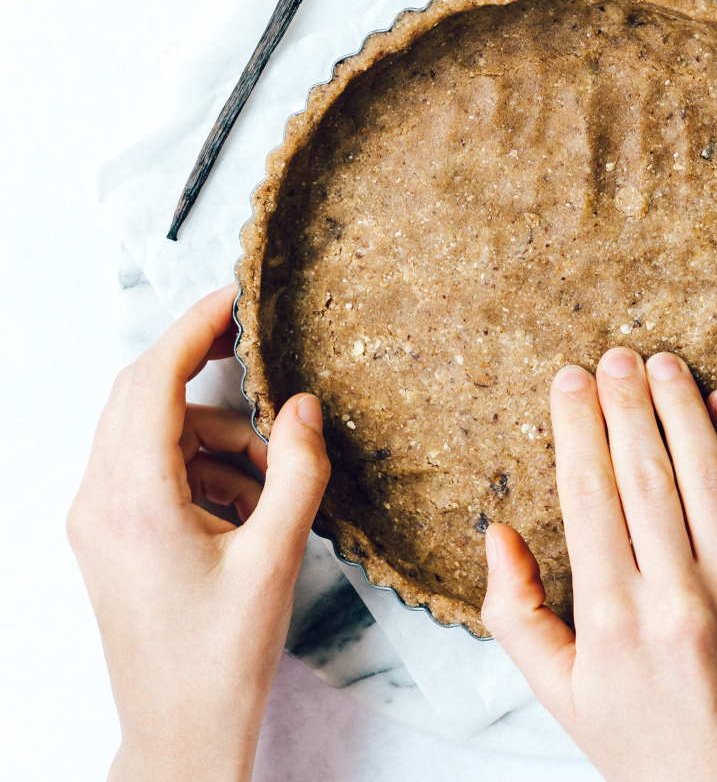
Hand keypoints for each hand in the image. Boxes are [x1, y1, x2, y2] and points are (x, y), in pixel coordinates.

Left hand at [67, 284, 329, 781]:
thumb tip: (303, 406)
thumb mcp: (276, 556)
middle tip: (257, 353)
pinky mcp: (110, 536)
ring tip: (272, 478)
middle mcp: (98, 502)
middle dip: (202, 369)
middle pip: (140, 395)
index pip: (151, 380)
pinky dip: (202, 466)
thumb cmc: (220, 658)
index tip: (235, 297)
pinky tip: (247, 506)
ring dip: (215, 434)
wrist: (178, 734)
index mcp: (131, 500)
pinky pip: (153, 468)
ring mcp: (97, 520)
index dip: (194, 327)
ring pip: (153, 433)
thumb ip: (296, 471)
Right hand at [482, 348, 716, 781]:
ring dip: (683, 410)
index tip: (570, 380)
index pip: (590, 498)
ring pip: (704, 478)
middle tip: (615, 355)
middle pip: (646, 476)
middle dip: (628, 404)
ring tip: (665, 362)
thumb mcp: (559, 694)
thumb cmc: (642, 745)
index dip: (578, 430)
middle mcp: (675, 597)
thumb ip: (516, 614)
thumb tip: (497, 533)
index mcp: (612, 620)